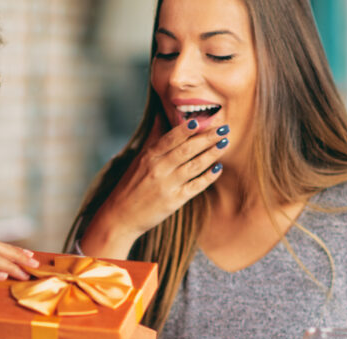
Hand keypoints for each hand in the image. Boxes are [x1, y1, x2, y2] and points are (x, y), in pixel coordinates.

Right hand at [85, 118, 229, 252]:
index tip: (202, 119)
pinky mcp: (174, 201)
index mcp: (149, 157)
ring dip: (212, 154)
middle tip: (224, 128)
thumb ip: (154, 137)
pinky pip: (195, 186)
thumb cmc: (131, 185)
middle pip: (187, 150)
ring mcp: (167, 185)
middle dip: (207, 138)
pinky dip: (208, 177)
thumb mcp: (139, 159)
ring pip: (194, 166)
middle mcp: (158, 169)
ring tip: (225, 143)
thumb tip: (161, 113)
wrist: (120, 217)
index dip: (187, 129)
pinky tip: (218, 168)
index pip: (171, 138)